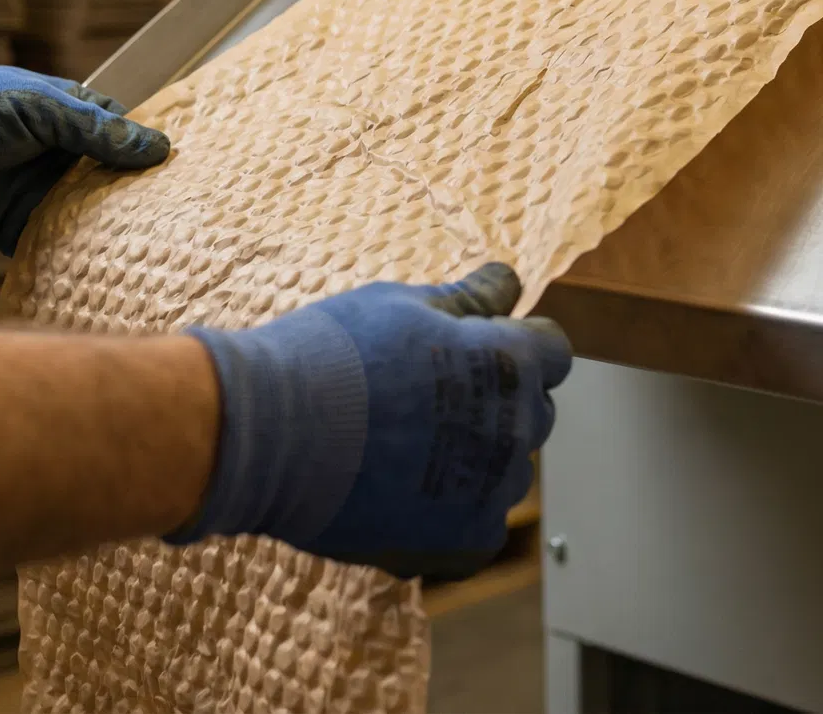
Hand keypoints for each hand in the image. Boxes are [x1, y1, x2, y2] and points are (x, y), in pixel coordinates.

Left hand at [0, 62, 168, 255]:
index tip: (186, 169)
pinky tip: (116, 264)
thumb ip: (95, 131)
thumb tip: (159, 148)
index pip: (121, 132)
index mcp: (64, 115)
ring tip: (164, 244)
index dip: (149, 148)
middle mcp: (56, 155)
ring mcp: (38, 192)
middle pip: (112, 176)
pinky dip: (82, 253)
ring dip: (117, 225)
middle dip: (141, 192)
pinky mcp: (16, 229)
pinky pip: (59, 243)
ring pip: (91, 212)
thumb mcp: (36, 109)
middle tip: (186, 213)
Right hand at [171, 263, 571, 579]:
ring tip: (408, 448)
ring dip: (477, 459)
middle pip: (534, 411)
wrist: (270, 433)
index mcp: (510, 361)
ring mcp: (492, 489)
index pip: (553, 350)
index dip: (519, 345)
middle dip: (498, 400)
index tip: (480, 348)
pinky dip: (454, 516)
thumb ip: (468, 298)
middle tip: (431, 395)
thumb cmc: (335, 355)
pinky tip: (408, 496)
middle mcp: (516, 427)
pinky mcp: (461, 541)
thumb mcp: (402, 304)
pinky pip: (480, 528)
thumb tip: (510, 281)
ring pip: (506, 471)